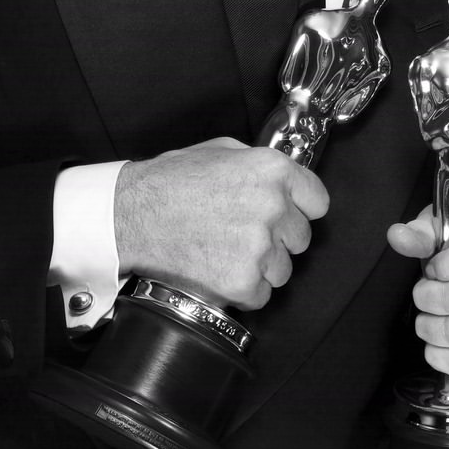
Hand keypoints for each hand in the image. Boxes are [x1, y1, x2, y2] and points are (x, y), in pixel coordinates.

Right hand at [114, 139, 328, 310]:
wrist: (129, 216)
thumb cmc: (169, 182)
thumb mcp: (220, 152)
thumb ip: (258, 165)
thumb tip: (281, 180)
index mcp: (272, 171)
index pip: (318, 201)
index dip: (301, 209)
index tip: (289, 214)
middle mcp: (273, 207)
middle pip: (301, 238)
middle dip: (278, 238)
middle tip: (244, 233)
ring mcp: (259, 247)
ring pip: (284, 270)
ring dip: (261, 267)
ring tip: (227, 253)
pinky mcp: (242, 281)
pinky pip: (262, 295)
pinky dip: (243, 290)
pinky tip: (219, 271)